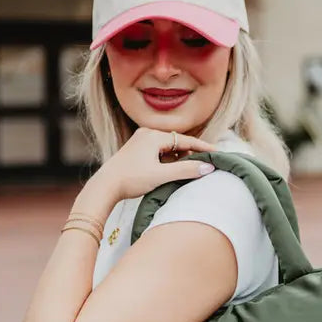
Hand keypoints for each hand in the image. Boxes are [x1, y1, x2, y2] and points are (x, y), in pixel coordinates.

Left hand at [91, 128, 217, 201]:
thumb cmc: (131, 180)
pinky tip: (171, 171)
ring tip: (189, 171)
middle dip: (191, 154)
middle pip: (177, 143)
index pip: (185, 140)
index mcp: (153, 136)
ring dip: (179, 158)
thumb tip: (208, 167)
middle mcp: (147, 134)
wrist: (104, 186)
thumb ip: (185, 170)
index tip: (217, 153)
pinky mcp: (136, 151)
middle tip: (206, 164)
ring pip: (168, 148)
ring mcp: (140, 142)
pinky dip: (168, 160)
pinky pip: (158, 152)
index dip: (202, 148)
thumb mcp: (161, 176)